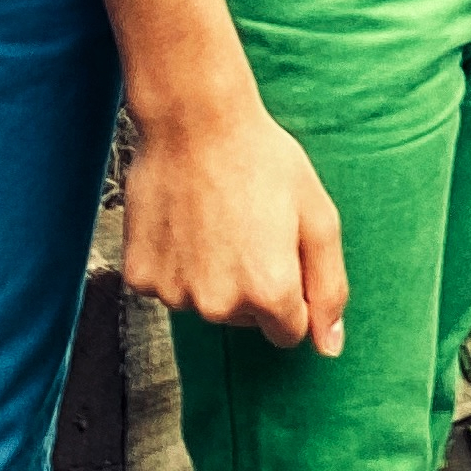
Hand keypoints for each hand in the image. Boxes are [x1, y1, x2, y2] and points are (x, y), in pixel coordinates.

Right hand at [125, 96, 350, 354]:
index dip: (291, 293)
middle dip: (253, 285)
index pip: (290, 332)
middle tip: (249, 227)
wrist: (194, 122)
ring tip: (216, 219)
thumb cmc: (263, 163)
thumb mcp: (318, 217)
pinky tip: (184, 222)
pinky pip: (169, 286)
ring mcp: (175, 294)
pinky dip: (177, 263)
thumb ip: (329, 288)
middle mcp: (220, 306)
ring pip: (206, 304)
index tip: (281, 252)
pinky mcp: (141, 278)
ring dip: (213, 274)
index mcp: (271, 293)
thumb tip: (330, 348)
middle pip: (246, 320)